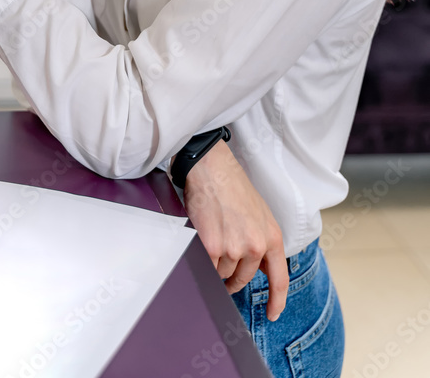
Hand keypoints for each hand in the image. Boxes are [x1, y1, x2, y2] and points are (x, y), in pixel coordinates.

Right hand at [175, 140, 287, 320]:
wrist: (211, 168)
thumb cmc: (233, 187)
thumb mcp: (261, 214)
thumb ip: (264, 242)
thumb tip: (264, 269)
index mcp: (272, 237)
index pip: (279, 279)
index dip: (277, 300)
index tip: (273, 314)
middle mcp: (255, 245)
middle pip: (243, 279)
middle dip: (233, 276)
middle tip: (224, 261)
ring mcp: (233, 248)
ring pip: (222, 274)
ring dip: (216, 264)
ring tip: (213, 237)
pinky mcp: (211, 246)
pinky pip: (206, 267)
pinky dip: (203, 258)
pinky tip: (202, 239)